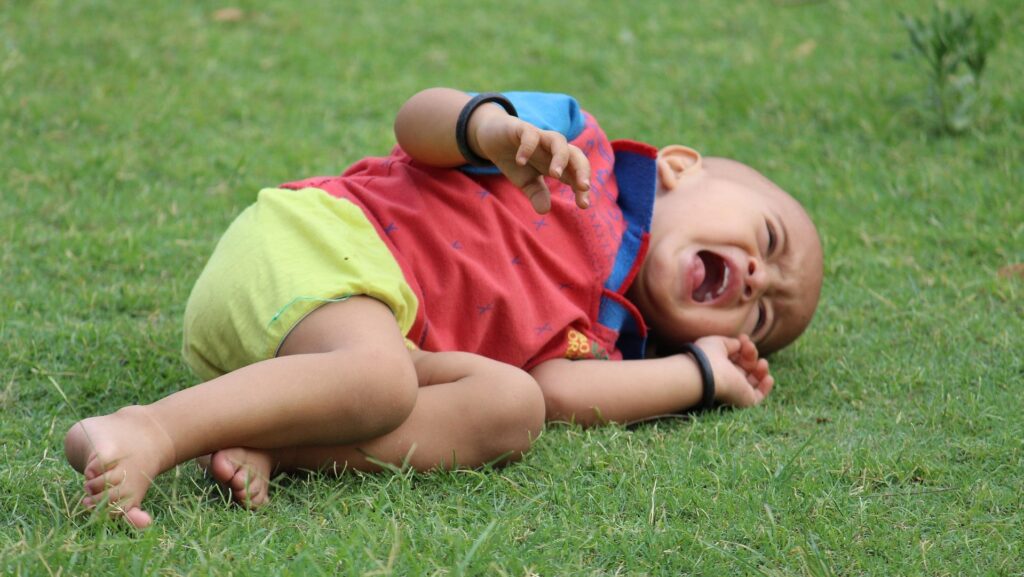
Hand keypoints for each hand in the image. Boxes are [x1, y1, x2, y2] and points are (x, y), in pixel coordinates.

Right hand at [470, 109, 590, 213]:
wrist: (492, 137)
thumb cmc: (515, 160)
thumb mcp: (525, 181)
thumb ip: (537, 194)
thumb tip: (544, 211)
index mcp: (557, 163)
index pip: (576, 174)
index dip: (581, 189)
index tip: (583, 205)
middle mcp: (552, 149)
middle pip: (576, 154)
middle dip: (582, 170)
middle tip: (583, 187)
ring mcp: (540, 138)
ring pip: (558, 140)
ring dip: (560, 158)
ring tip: (555, 175)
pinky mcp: (522, 129)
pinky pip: (530, 135)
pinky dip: (527, 147)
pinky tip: (520, 162)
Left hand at [692, 334, 773, 407]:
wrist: (704, 376)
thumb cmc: (707, 357)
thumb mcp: (717, 343)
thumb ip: (731, 343)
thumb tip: (740, 343)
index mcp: (718, 367)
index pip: (735, 357)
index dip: (742, 347)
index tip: (744, 337)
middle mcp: (726, 379)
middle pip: (745, 366)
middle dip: (751, 354)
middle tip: (749, 346)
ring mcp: (735, 390)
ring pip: (753, 380)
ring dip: (761, 369)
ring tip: (762, 362)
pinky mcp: (744, 399)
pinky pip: (758, 396)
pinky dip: (766, 387)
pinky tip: (768, 377)